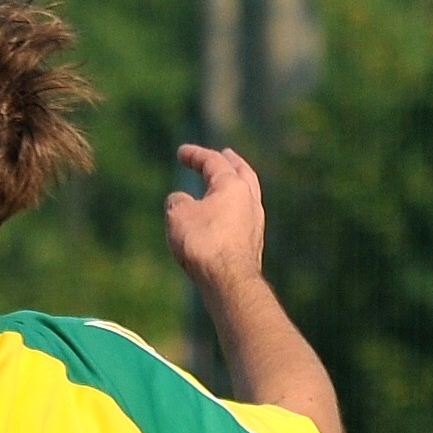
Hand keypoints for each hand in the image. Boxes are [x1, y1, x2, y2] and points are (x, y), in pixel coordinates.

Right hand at [167, 143, 269, 291]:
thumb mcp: (178, 214)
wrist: (227, 279)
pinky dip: (233, 208)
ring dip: (235, 186)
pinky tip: (222, 217)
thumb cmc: (203, 241)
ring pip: (247, 195)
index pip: (214, 162)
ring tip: (225, 186)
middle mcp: (250, 200)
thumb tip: (182, 200)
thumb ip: (177, 200)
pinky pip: (243, 215)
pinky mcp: (253, 241)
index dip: (196, 155)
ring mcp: (255, 221)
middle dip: (231, 163)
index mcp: (233, 186)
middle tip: (225, 155)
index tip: (181, 152)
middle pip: (243, 173)